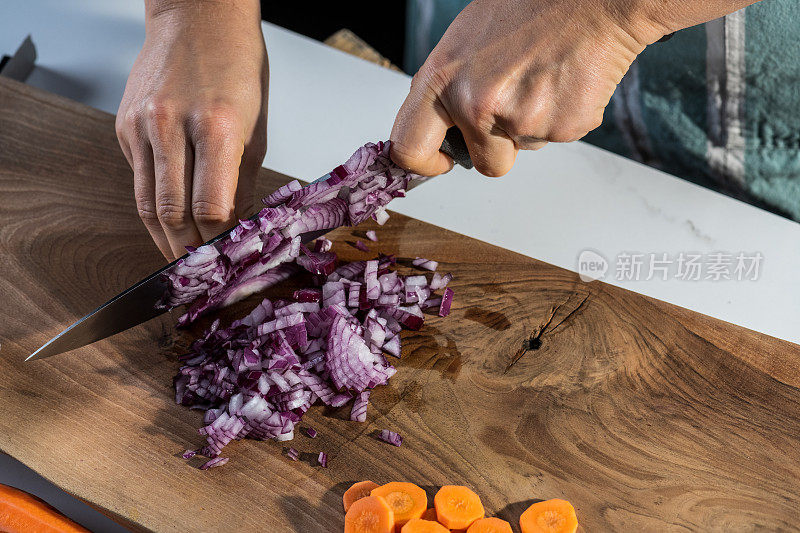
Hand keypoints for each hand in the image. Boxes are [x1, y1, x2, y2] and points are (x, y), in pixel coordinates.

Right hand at [116, 0, 266, 259]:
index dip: (218, 240)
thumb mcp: (256, 126)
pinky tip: (166, 220)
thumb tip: (238, 226)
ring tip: (178, 260)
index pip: (211, 207)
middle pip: (173, 212)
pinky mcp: (124, 125)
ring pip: (147, 202)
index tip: (226, 258)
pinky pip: (138, 178)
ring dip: (164, 238)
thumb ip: (242, 180)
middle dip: (188, 250)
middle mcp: (172, 125)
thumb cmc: (236, 67)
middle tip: (200, 274)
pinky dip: (152, 204)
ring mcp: (142, 125)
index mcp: (217, 126)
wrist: (197, 17)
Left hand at [389, 0, 666, 176]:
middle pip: (482, 164)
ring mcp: (519, 120)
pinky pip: (556, 137)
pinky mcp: (561, 127)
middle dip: (493, 154)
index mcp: (441, 79)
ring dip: (532, 124)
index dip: (424, 162)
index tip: (441, 161)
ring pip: (523, 147)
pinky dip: (562, 115)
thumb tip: (442, 126)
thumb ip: (450, 88)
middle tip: (507, 123)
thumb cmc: (530, 6)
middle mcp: (474, 105)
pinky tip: (564, 79)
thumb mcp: (465, 42)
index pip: (409, 147)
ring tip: (541, 77)